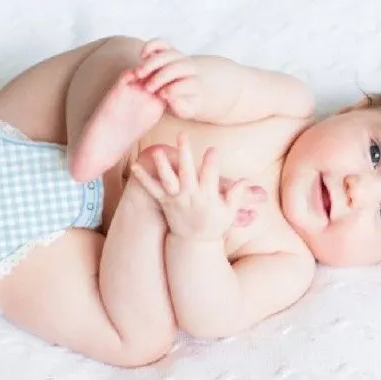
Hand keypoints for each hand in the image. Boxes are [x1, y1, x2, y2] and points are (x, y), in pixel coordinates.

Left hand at [129, 134, 264, 240]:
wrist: (194, 244)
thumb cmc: (215, 225)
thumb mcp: (230, 212)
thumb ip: (237, 195)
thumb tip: (246, 180)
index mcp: (208, 197)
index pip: (211, 176)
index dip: (212, 162)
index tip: (213, 150)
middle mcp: (190, 196)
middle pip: (186, 172)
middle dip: (184, 153)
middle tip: (182, 135)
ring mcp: (176, 199)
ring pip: (168, 180)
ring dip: (162, 165)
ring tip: (157, 151)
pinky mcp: (165, 202)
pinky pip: (152, 190)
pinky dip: (143, 179)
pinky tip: (135, 166)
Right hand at [134, 38, 202, 119]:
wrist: (183, 89)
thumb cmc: (181, 103)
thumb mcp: (183, 110)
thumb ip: (180, 107)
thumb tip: (171, 98)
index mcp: (195, 83)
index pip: (187, 84)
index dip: (173, 90)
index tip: (162, 96)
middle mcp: (189, 67)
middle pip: (175, 67)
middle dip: (160, 77)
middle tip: (148, 88)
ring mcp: (178, 56)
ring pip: (167, 54)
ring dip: (151, 63)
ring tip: (139, 75)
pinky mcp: (168, 49)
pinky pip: (160, 43)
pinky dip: (150, 46)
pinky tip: (141, 56)